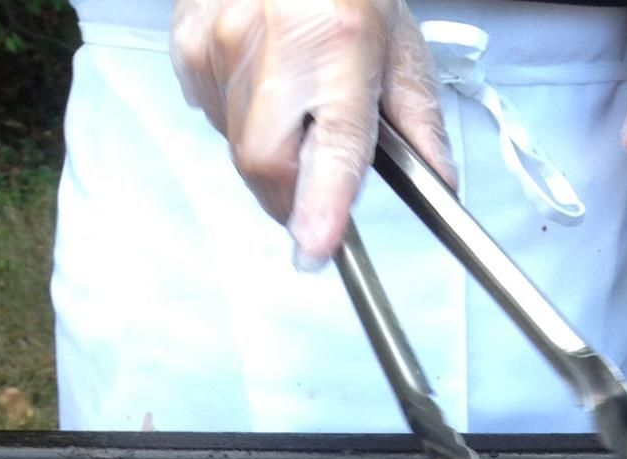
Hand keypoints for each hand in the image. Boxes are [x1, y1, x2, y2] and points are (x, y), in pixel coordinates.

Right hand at [171, 0, 453, 269]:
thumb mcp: (398, 43)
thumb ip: (417, 119)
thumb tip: (438, 185)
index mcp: (338, 44)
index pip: (331, 145)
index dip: (321, 206)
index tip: (315, 249)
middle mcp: (275, 43)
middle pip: (264, 164)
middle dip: (289, 192)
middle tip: (314, 174)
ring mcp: (221, 40)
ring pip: (235, 144)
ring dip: (267, 146)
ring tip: (292, 94)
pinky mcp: (188, 41)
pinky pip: (209, 110)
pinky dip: (235, 112)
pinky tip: (260, 76)